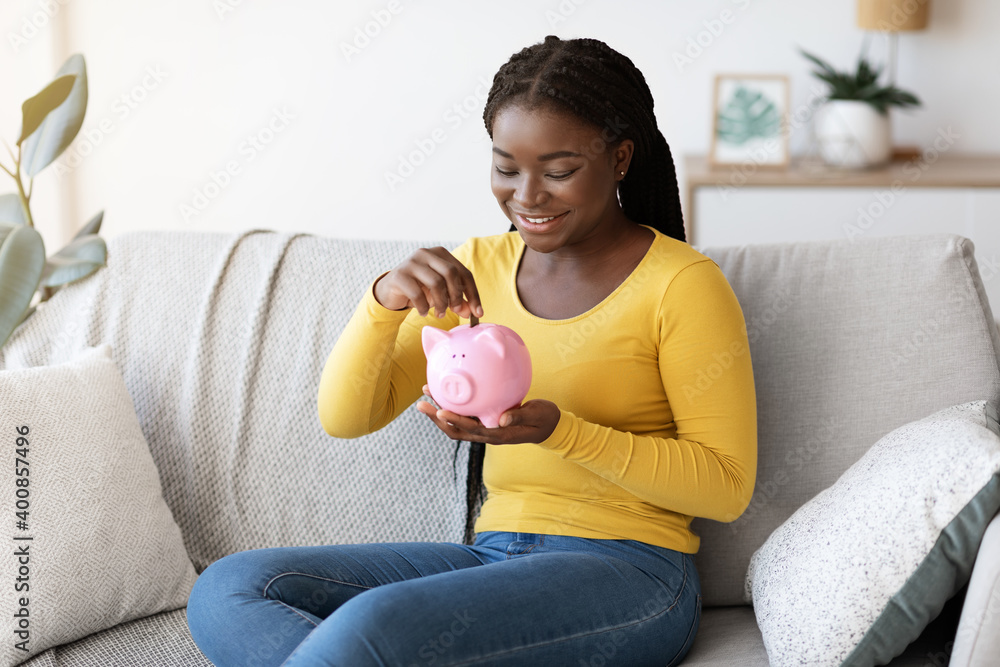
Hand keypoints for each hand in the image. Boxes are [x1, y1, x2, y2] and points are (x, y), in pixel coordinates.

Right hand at [373, 247, 482, 318]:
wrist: (390, 290)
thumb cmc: (420, 289)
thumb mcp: (441, 295)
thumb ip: (458, 301)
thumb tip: (472, 313)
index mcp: (441, 254)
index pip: (464, 272)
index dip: (473, 293)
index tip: (478, 313)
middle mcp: (426, 253)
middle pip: (451, 273)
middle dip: (456, 296)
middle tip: (455, 311)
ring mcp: (411, 262)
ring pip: (436, 283)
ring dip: (441, 303)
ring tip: (439, 314)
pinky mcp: (399, 275)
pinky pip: (417, 293)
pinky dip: (424, 306)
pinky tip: (423, 313)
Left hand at [416, 386, 560, 444]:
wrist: (549, 426)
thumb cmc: (544, 419)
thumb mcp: (537, 415)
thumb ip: (520, 416)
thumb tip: (502, 418)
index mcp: (499, 434)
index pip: (472, 429)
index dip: (455, 421)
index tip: (440, 411)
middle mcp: (487, 433)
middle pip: (456, 430)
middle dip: (437, 419)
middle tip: (421, 404)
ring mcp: (485, 428)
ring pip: (456, 424)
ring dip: (440, 412)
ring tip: (426, 396)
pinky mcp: (485, 421)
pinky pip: (464, 416)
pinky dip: (452, 406)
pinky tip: (445, 392)